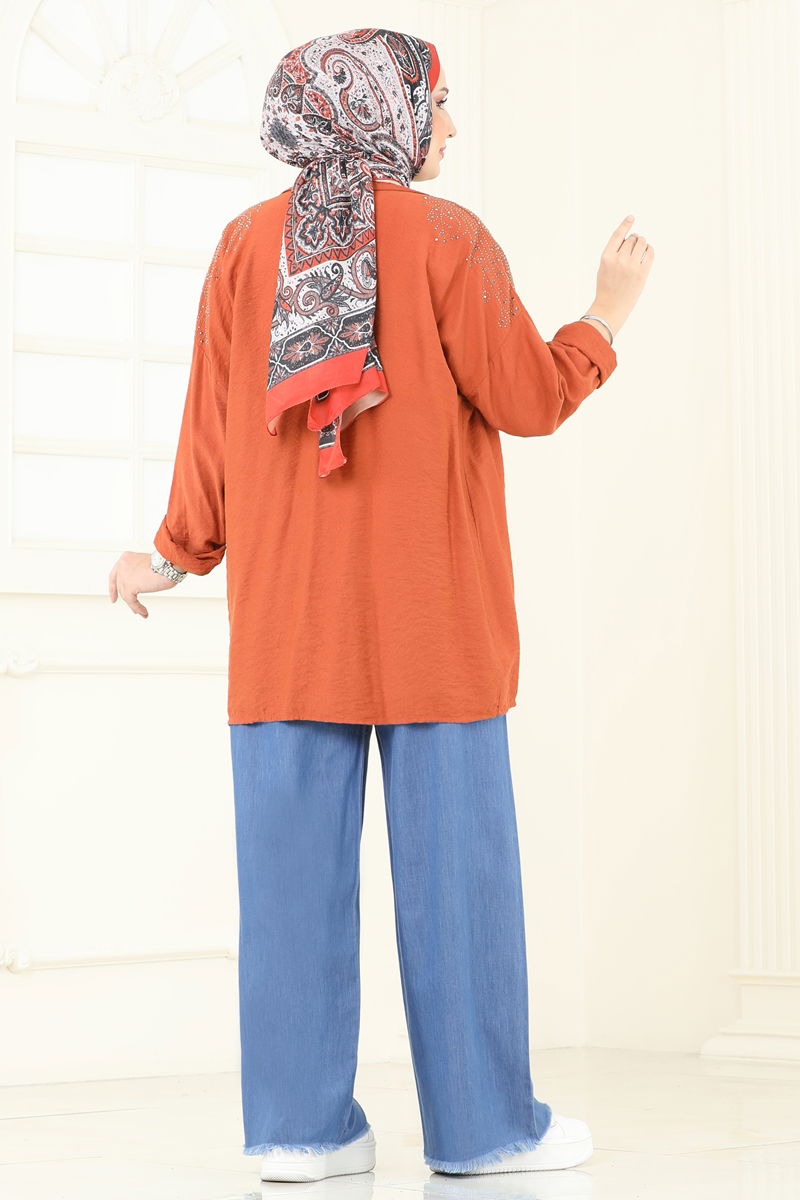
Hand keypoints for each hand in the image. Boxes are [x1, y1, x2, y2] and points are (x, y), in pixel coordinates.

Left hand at [109, 551, 177, 617]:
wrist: (168, 565)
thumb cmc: (165, 564)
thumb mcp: (146, 565)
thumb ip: (138, 573)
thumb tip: (138, 585)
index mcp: (126, 558)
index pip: (115, 574)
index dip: (113, 587)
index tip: (114, 597)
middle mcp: (122, 565)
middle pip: (120, 585)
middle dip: (125, 597)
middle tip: (131, 606)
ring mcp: (124, 575)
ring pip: (126, 594)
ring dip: (134, 605)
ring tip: (142, 611)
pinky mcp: (129, 586)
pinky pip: (131, 601)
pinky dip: (137, 608)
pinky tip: (144, 612)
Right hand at [591, 214, 654, 335]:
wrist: (611, 307)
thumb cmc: (607, 287)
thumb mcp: (604, 267)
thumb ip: (614, 252)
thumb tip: (633, 238)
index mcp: (606, 257)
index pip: (618, 235)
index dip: (625, 225)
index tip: (631, 217)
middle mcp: (619, 259)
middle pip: (632, 239)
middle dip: (634, 240)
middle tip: (632, 249)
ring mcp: (631, 266)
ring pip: (641, 243)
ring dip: (642, 243)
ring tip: (639, 250)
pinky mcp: (642, 272)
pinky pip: (650, 252)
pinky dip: (649, 249)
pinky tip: (646, 252)